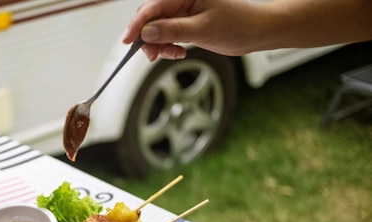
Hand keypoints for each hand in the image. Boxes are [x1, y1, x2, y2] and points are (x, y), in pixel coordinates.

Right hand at [122, 0, 261, 60]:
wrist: (256, 31)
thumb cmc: (238, 23)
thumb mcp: (203, 29)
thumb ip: (172, 30)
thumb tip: (147, 32)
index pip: (151, 8)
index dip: (137, 24)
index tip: (128, 40)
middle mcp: (180, 0)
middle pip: (149, 18)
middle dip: (147, 37)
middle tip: (153, 54)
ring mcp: (181, 12)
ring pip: (155, 29)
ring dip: (158, 45)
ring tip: (173, 54)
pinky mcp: (183, 24)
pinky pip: (165, 34)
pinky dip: (166, 46)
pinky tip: (178, 52)